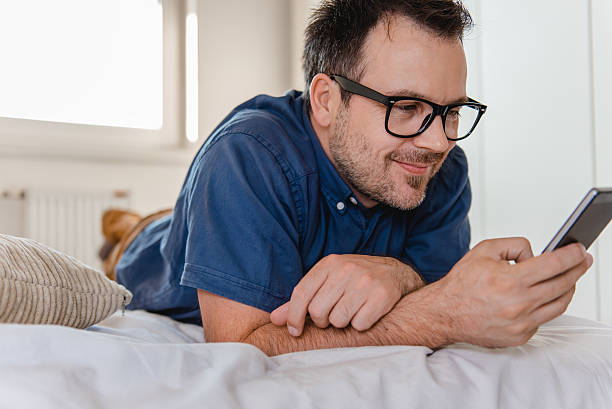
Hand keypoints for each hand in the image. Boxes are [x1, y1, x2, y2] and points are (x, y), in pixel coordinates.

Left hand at [270, 254, 424, 335]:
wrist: (393, 272)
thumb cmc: (353, 279)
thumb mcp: (326, 281)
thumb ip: (300, 300)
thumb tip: (275, 319)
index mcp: (329, 263)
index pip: (301, 293)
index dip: (293, 316)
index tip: (294, 330)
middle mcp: (346, 270)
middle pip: (318, 311)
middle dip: (322, 320)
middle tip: (333, 315)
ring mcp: (365, 282)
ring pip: (338, 321)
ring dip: (342, 323)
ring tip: (350, 311)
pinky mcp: (381, 296)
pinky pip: (359, 325)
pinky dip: (360, 325)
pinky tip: (365, 312)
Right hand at [430, 238, 592, 346]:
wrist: (444, 313)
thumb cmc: (461, 283)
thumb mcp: (484, 250)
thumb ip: (515, 245)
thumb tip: (536, 255)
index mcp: (510, 280)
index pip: (555, 264)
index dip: (572, 255)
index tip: (580, 250)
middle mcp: (519, 304)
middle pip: (564, 285)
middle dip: (577, 269)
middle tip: (582, 261)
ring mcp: (521, 323)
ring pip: (560, 304)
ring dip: (568, 288)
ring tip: (567, 278)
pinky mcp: (520, 336)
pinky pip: (543, 319)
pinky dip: (545, 305)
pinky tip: (540, 297)